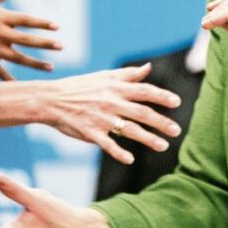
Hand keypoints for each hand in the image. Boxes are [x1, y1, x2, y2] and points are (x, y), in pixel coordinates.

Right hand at [0, 0, 60, 79]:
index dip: (43, 23)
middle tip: (61, 46)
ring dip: (37, 64)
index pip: (27, 20)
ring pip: (20, 58)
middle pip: (28, 40)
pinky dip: (12, 81)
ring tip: (51, 67)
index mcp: (0, 16)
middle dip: (46, 44)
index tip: (58, 27)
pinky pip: (2, 74)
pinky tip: (24, 86)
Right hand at [35, 64, 181, 163]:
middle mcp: (111, 102)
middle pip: (141, 112)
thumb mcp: (102, 76)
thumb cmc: (79, 87)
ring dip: (148, 138)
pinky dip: (119, 152)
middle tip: (177, 130)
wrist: (51, 100)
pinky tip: (131, 159)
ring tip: (163, 146)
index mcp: (115, 87)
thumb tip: (148, 67)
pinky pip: (108, 144)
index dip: (161, 96)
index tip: (177, 103)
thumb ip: (127, 74)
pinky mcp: (90, 133)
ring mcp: (101, 118)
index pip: (143, 91)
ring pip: (129, 130)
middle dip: (161, 122)